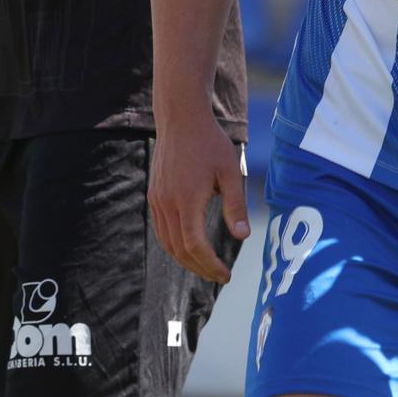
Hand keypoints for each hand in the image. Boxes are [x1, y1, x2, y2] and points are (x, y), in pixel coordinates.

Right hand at [147, 116, 248, 284]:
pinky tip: (190, 247)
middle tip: (219, 276)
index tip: (226, 275)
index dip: (210, 265)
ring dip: (186, 259)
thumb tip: (243, 236)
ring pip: (168, 243)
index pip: (195, 246)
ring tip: (206, 266)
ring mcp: (157, 201)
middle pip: (180, 251)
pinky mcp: (155, 196)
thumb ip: (235, 205)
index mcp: (187, 200)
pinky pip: (162, 230)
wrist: (181, 119)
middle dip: (200, 268)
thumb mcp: (229, 172)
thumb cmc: (210, 143)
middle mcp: (168, 204)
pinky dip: (176, 245)